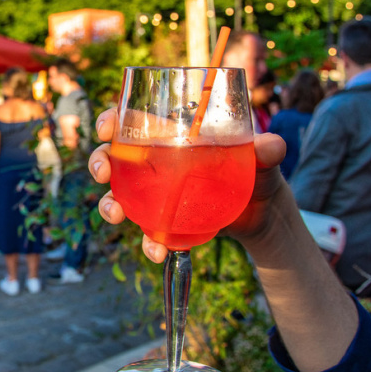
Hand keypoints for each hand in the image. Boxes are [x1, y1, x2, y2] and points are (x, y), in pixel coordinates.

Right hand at [89, 108, 286, 262]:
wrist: (263, 214)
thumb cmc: (258, 172)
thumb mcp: (263, 159)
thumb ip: (268, 150)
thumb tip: (271, 146)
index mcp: (173, 135)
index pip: (132, 120)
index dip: (111, 120)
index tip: (106, 128)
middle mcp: (156, 161)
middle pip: (114, 156)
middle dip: (100, 162)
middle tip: (104, 174)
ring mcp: (156, 193)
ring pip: (118, 194)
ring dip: (109, 204)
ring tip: (117, 215)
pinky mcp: (164, 221)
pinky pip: (145, 232)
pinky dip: (146, 243)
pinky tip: (157, 251)